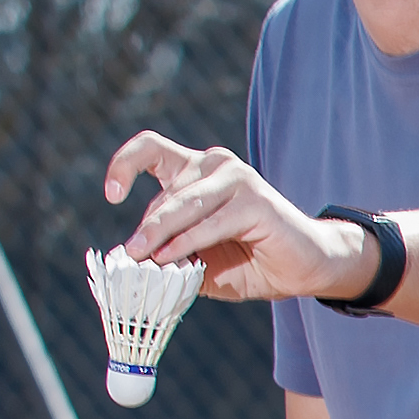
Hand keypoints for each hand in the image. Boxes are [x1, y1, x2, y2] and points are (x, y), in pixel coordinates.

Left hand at [103, 130, 362, 306]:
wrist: (306, 269)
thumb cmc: (252, 262)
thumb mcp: (199, 260)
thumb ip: (169, 256)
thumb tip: (129, 261)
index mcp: (197, 172)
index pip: (150, 149)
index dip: (124, 165)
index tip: (112, 195)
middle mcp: (216, 165)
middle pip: (166, 192)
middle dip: (145, 228)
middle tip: (130, 256)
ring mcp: (238, 179)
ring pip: (182, 204)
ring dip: (157, 232)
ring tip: (142, 257)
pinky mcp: (255, 201)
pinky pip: (209, 223)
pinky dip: (187, 242)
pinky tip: (172, 258)